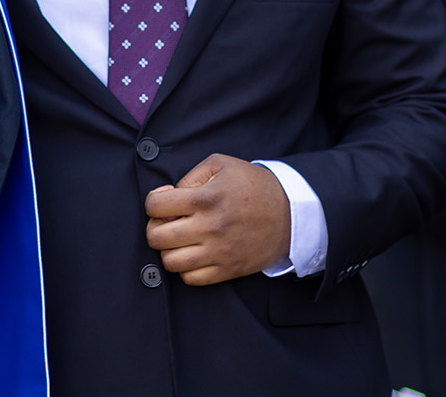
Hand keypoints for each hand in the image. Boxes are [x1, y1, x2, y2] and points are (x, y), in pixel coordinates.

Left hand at [144, 154, 290, 285]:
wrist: (291, 212)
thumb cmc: (253, 185)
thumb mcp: (222, 165)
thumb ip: (191, 176)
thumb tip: (170, 195)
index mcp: (206, 198)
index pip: (155, 205)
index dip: (153, 202)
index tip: (165, 200)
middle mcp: (210, 227)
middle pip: (156, 237)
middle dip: (155, 227)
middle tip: (168, 221)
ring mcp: (219, 252)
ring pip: (170, 262)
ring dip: (169, 250)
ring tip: (180, 240)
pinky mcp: (228, 269)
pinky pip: (191, 279)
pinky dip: (186, 269)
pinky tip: (193, 254)